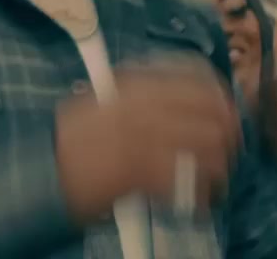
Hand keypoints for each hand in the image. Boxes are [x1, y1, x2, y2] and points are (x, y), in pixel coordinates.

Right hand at [55, 61, 239, 221]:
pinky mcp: (143, 172)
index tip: (227, 105)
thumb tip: (185, 96)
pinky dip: (200, 194)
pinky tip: (200, 200)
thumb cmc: (76, 135)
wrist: (47, 167)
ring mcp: (145, 137)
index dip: (219, 93)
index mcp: (138, 84)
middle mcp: (146, 105)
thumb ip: (145, 93)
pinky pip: (187, 181)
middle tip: (230, 147)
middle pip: (211, 110)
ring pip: (207, 146)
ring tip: (218, 177)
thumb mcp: (110, 98)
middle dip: (228, 131)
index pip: (196, 75)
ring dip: (219, 164)